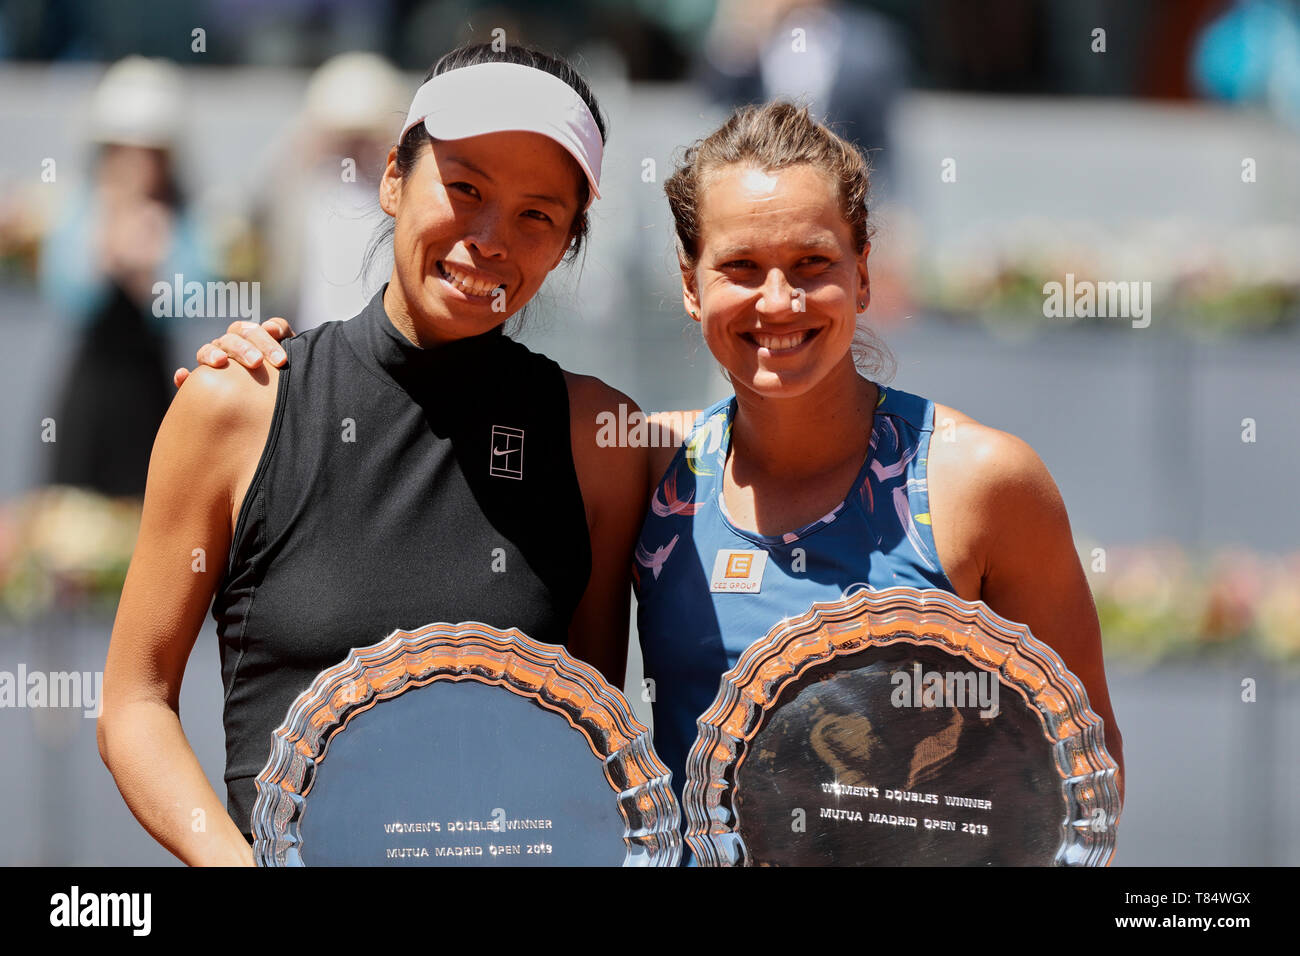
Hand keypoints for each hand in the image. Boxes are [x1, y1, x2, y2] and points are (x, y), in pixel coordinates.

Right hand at [174, 317, 293, 387]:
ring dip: (211, 354)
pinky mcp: (199, 385)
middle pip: (231, 339)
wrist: (276, 406)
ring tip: (220, 362)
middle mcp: (229, 348)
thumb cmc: (283, 378)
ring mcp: (213, 364)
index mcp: (249, 339)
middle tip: (257, 362)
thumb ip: (285, 338)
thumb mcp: (289, 360)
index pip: (252, 331)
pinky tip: (183, 375)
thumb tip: (270, 327)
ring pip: (206, 351)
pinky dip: (184, 377)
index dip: (265, 340)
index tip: (280, 359)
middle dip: (244, 348)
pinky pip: (187, 380)